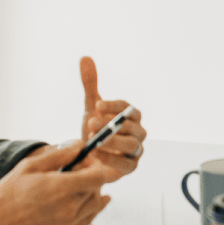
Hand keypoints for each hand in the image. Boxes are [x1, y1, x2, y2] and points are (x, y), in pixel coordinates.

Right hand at [0, 142, 112, 224]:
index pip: (99, 176)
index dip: (98, 165)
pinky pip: (86, 221)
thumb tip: (77, 147)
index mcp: (62, 189)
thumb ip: (58, 156)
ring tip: (80, 185)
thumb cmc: (6, 198)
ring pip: (94, 207)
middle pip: (97, 189)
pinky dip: (89, 210)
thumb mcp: (30, 166)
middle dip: (92, 176)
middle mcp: (69, 209)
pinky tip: (84, 203)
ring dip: (92, 193)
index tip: (91, 161)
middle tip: (79, 170)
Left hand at [80, 56, 145, 178]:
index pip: (127, 108)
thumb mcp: (91, 106)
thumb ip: (90, 84)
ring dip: (112, 141)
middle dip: (111, 124)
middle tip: (91, 122)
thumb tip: (84, 57)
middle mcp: (138, 132)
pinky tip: (95, 154)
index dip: (114, 106)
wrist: (89, 156)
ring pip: (131, 144)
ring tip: (93, 140)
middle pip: (132, 126)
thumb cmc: (96, 129)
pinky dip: (111, 159)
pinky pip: (126, 164)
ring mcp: (136, 150)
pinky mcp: (130, 167)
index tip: (97, 104)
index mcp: (131, 115)